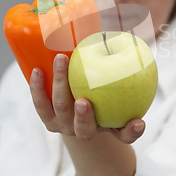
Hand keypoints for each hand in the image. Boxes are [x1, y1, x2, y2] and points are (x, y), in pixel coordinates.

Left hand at [30, 54, 145, 143]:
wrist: (78, 110)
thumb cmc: (104, 92)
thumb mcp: (115, 86)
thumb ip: (124, 71)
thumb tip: (132, 41)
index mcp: (108, 128)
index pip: (124, 134)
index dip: (132, 130)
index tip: (139, 122)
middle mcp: (85, 131)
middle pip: (84, 128)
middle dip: (83, 116)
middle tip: (83, 101)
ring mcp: (64, 126)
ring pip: (60, 111)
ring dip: (60, 86)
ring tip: (60, 60)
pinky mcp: (48, 118)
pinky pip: (40, 104)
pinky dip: (37, 88)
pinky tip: (37, 70)